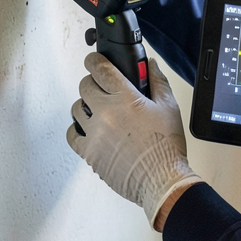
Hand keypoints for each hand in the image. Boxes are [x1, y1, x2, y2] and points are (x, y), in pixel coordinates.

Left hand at [67, 53, 201, 229]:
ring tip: (98, 111)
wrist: (162, 180)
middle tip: (102, 89)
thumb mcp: (169, 107)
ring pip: (76, 108)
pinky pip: (72, 134)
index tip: (93, 61)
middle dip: (93, 83)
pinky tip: (88, 129)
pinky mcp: (89, 152)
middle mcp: (106, 113)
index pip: (100, 69)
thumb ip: (157, 80)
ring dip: (85, 106)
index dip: (94, 61)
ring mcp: (95, 133)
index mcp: (125, 98)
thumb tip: (149, 65)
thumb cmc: (166, 147)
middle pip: (85, 86)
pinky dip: (78, 129)